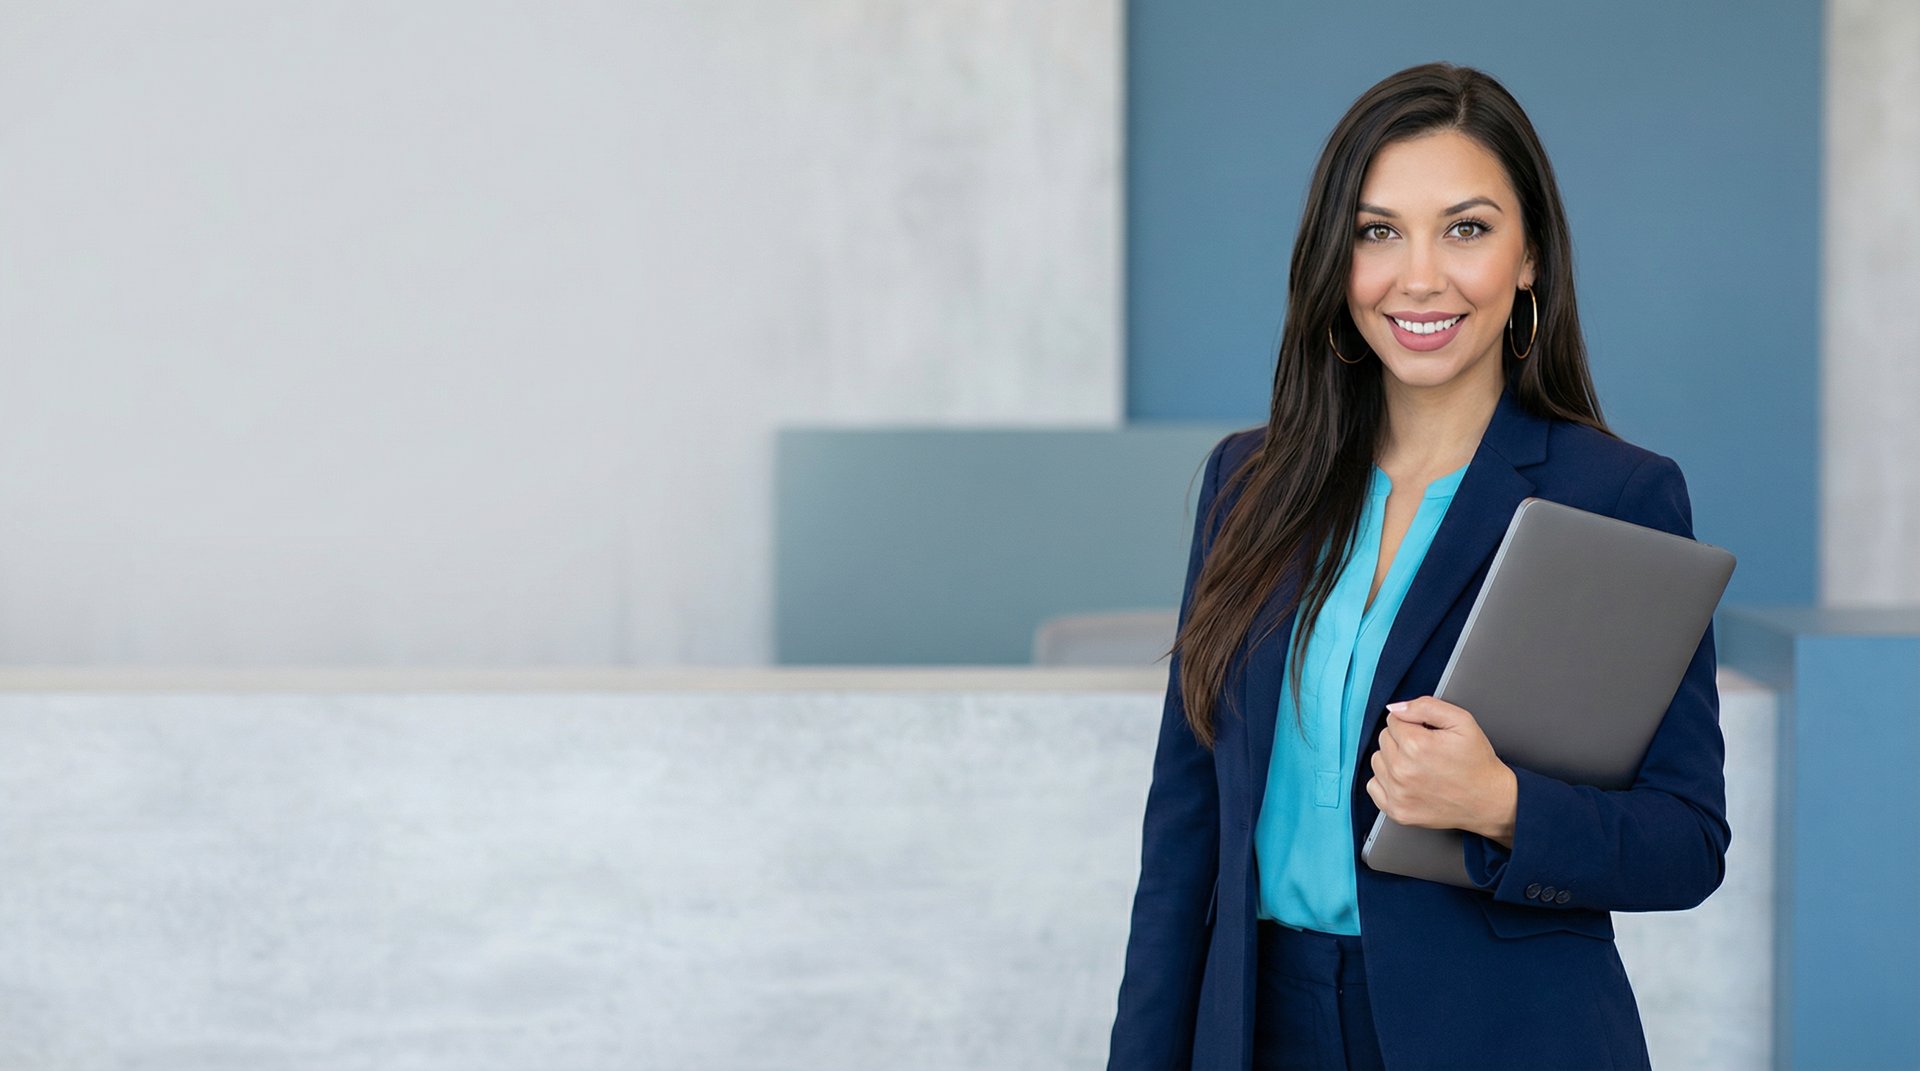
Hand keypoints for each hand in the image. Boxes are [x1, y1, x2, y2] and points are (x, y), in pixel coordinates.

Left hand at [1365, 696, 1516, 846]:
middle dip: (1402, 740)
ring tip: (1419, 766)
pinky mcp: (1397, 811)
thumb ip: (1426, 706)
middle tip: (1427, 751)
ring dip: (1392, 760)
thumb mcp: (1462, 721)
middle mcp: (1402, 770)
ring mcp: (1398, 793)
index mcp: (1416, 745)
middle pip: (1384, 739)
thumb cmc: (1477, 762)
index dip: (1412, 724)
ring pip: (1377, 761)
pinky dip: (1386, 782)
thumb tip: (1396, 708)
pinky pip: (1373, 786)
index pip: (1393, 720)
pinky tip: (1407, 782)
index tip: (1428, 734)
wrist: (1489, 800)